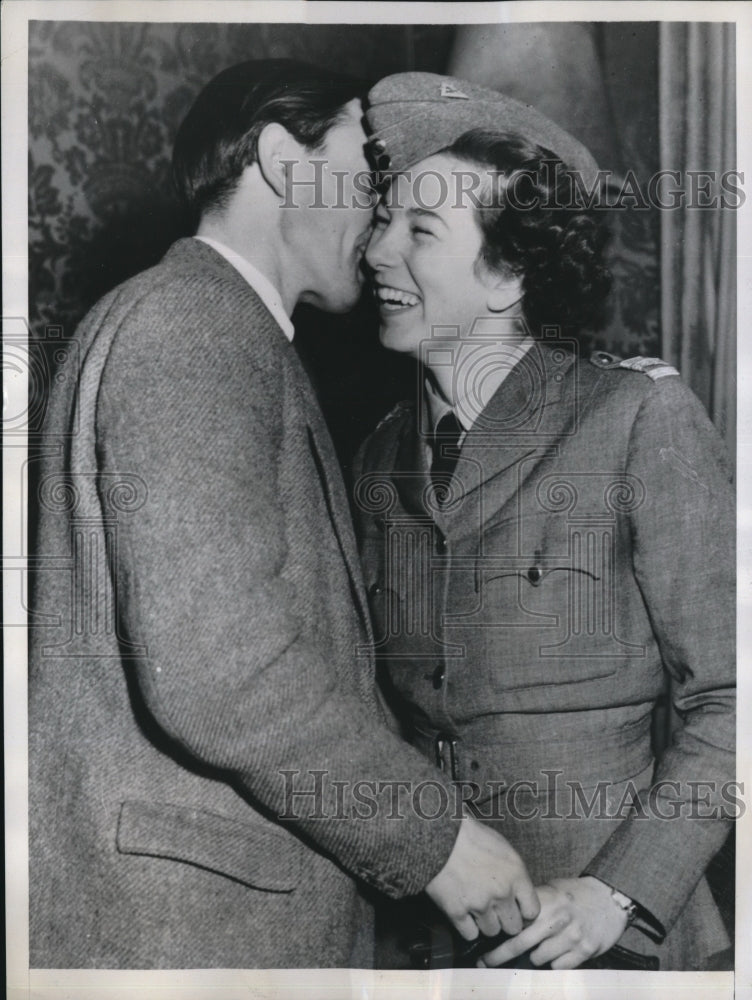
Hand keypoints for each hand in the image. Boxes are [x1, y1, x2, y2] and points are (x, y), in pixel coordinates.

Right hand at [425, 815, 538, 939]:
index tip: (516, 909)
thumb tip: (518, 893)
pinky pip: (470, 934)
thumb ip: (514, 874)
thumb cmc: (470, 836)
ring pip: (492, 932)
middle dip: (504, 919)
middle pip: (513, 927)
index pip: (533, 910)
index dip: (524, 912)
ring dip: (485, 923)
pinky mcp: (457, 912)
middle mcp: (501, 893)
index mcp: (516, 875)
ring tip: (476, 907)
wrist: (439, 835)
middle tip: (495, 909)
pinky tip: (463, 912)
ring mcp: (479, 904)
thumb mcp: (503, 848)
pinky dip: (467, 926)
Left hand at [480, 876, 628, 968]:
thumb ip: (532, 902)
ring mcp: (571, 936)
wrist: (610, 898)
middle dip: (499, 956)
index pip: (514, 922)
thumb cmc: (575, 894)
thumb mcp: (552, 889)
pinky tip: (557, 953)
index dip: (497, 933)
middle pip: (519, 944)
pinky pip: (559, 967)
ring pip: (539, 959)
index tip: (483, 944)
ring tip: (539, 948)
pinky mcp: (585, 951)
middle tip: (485, 963)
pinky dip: (554, 963)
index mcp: (545, 901)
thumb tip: (505, 914)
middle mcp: (557, 919)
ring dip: (534, 957)